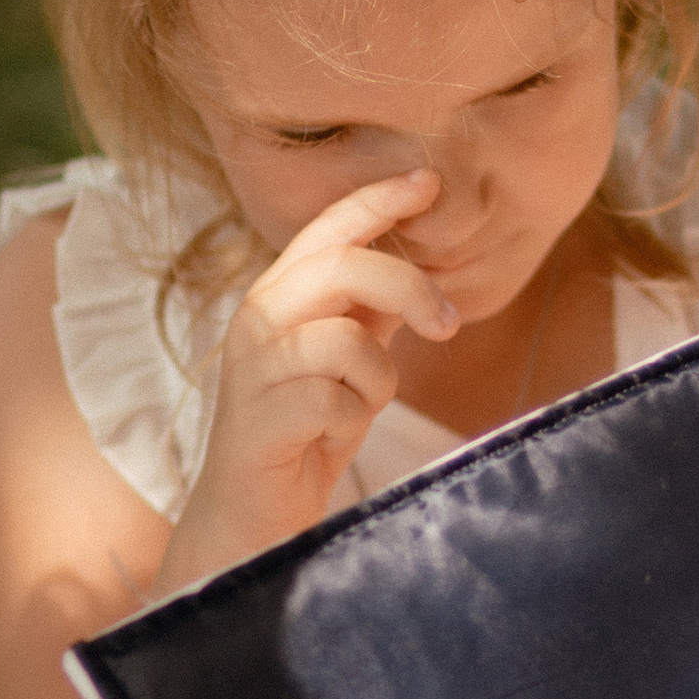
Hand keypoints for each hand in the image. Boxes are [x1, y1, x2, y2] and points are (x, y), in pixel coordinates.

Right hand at [162, 170, 452, 584]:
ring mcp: (254, 368)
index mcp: (279, 295)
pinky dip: (351, 421)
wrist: (250, 516)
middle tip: (448, 324)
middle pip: (344, 267)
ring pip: (349, 341)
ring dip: (377, 381)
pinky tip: (326, 438)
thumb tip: (420, 269)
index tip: (429, 182)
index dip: (378, 199)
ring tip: (355, 409)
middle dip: (410, 288)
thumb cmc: (304, 432)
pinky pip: (339, 401)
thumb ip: (370, 313)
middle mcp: (258, 319)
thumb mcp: (345, 362)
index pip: (329, 229)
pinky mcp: (261, 418)